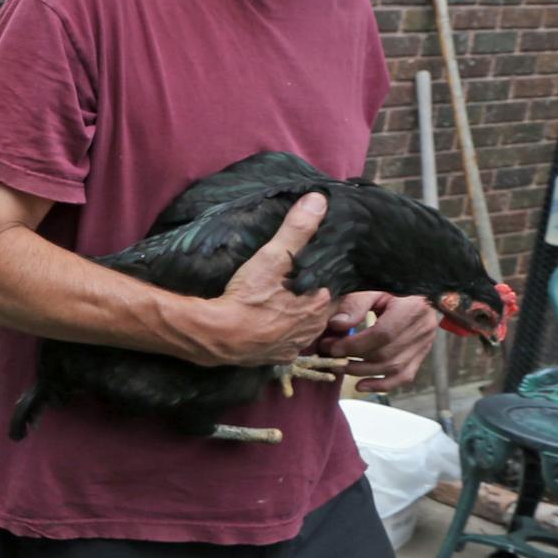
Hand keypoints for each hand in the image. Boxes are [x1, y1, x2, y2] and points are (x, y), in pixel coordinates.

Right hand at [188, 193, 336, 366]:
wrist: (220, 336)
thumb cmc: (250, 296)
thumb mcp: (273, 256)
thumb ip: (297, 229)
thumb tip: (319, 199)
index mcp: (321, 302)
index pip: (337, 285)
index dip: (329, 275)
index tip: (319, 266)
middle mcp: (315, 326)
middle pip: (325, 307)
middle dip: (316, 296)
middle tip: (302, 282)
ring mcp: (297, 345)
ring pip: (309, 327)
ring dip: (302, 316)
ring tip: (288, 302)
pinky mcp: (279, 357)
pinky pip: (289, 344)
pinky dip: (284, 335)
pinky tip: (273, 325)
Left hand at [318, 292, 438, 393]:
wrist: (416, 294)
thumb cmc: (389, 289)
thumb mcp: (372, 289)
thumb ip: (354, 305)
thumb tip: (336, 325)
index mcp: (412, 308)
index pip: (383, 334)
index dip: (355, 344)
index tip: (332, 347)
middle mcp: (423, 328)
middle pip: (386, 354)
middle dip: (354, 359)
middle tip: (329, 357)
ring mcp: (425, 345)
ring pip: (393, 368)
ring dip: (362, 372)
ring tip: (339, 367)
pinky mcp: (421, 356)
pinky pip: (404, 377)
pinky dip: (381, 385)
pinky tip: (361, 385)